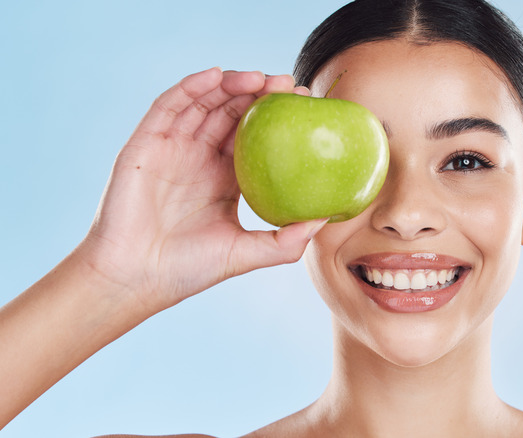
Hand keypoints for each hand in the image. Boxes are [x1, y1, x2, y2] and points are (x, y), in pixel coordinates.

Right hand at [79, 67, 325, 312]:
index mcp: (225, 178)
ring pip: (204, 103)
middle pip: (232, 112)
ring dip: (230, 84)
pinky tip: (215, 76)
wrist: (135, 279)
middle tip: (287, 84)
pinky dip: (190, 88)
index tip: (305, 105)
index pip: (255, 137)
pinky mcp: (145, 144)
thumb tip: (326, 220)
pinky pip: (168, 107)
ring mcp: (172, 148)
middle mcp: (200, 157)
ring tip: (259, 77)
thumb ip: (286, 241)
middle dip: (260, 93)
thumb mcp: (246, 253)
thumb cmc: (188, 270)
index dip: (278, 118)